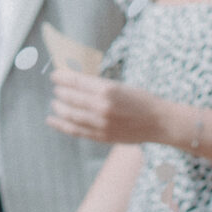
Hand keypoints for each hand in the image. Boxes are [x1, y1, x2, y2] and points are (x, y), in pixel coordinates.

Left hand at [47, 69, 168, 145]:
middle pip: (70, 97)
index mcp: (108, 90)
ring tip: (55, 103)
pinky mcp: (101, 136)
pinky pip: (75, 130)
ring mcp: (101, 123)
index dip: (61, 77)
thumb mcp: (120, 86)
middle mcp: (102, 106)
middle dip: (60, 92)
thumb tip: (73, 81)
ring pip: (70, 114)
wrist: (160, 122)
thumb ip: (97, 86)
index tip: (55, 75)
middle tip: (57, 90)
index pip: (76, 81)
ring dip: (59, 107)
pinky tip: (51, 120)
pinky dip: (61, 125)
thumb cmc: (141, 101)